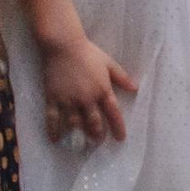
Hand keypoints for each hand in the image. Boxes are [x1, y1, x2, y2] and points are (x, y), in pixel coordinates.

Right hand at [38, 28, 137, 146]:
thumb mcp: (109, 63)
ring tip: (80, 144)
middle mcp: (86, 99)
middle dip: (97, 134)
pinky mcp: (54, 98)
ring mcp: (69, 100)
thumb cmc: (88, 53)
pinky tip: (55, 139)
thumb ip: (122, 77)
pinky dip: (54, 130)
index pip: (113, 113)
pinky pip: (53, 118)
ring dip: (79, 135)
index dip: (118, 127)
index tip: (120, 139)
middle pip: (94, 122)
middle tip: (98, 141)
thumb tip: (136, 88)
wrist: (64, 46)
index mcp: (102, 90)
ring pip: (75, 123)